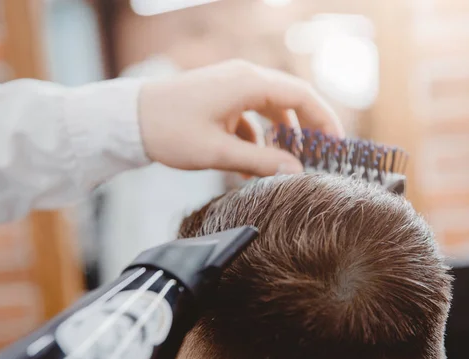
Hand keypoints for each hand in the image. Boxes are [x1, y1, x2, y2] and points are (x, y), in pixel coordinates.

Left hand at [138, 60, 343, 176]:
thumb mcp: (218, 151)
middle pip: (290, 100)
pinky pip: (250, 114)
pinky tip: (250, 166)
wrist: (130, 120)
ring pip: (270, 108)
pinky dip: (256, 138)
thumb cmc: (170, 131)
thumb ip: (260, 161)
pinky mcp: (221, 97)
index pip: (301, 96)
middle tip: (321, 157)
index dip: (325, 121)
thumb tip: (297, 172)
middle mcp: (244, 77)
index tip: (338, 146)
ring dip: (279, 136)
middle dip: (307, 129)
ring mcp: (232, 85)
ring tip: (286, 166)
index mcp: (248, 83)